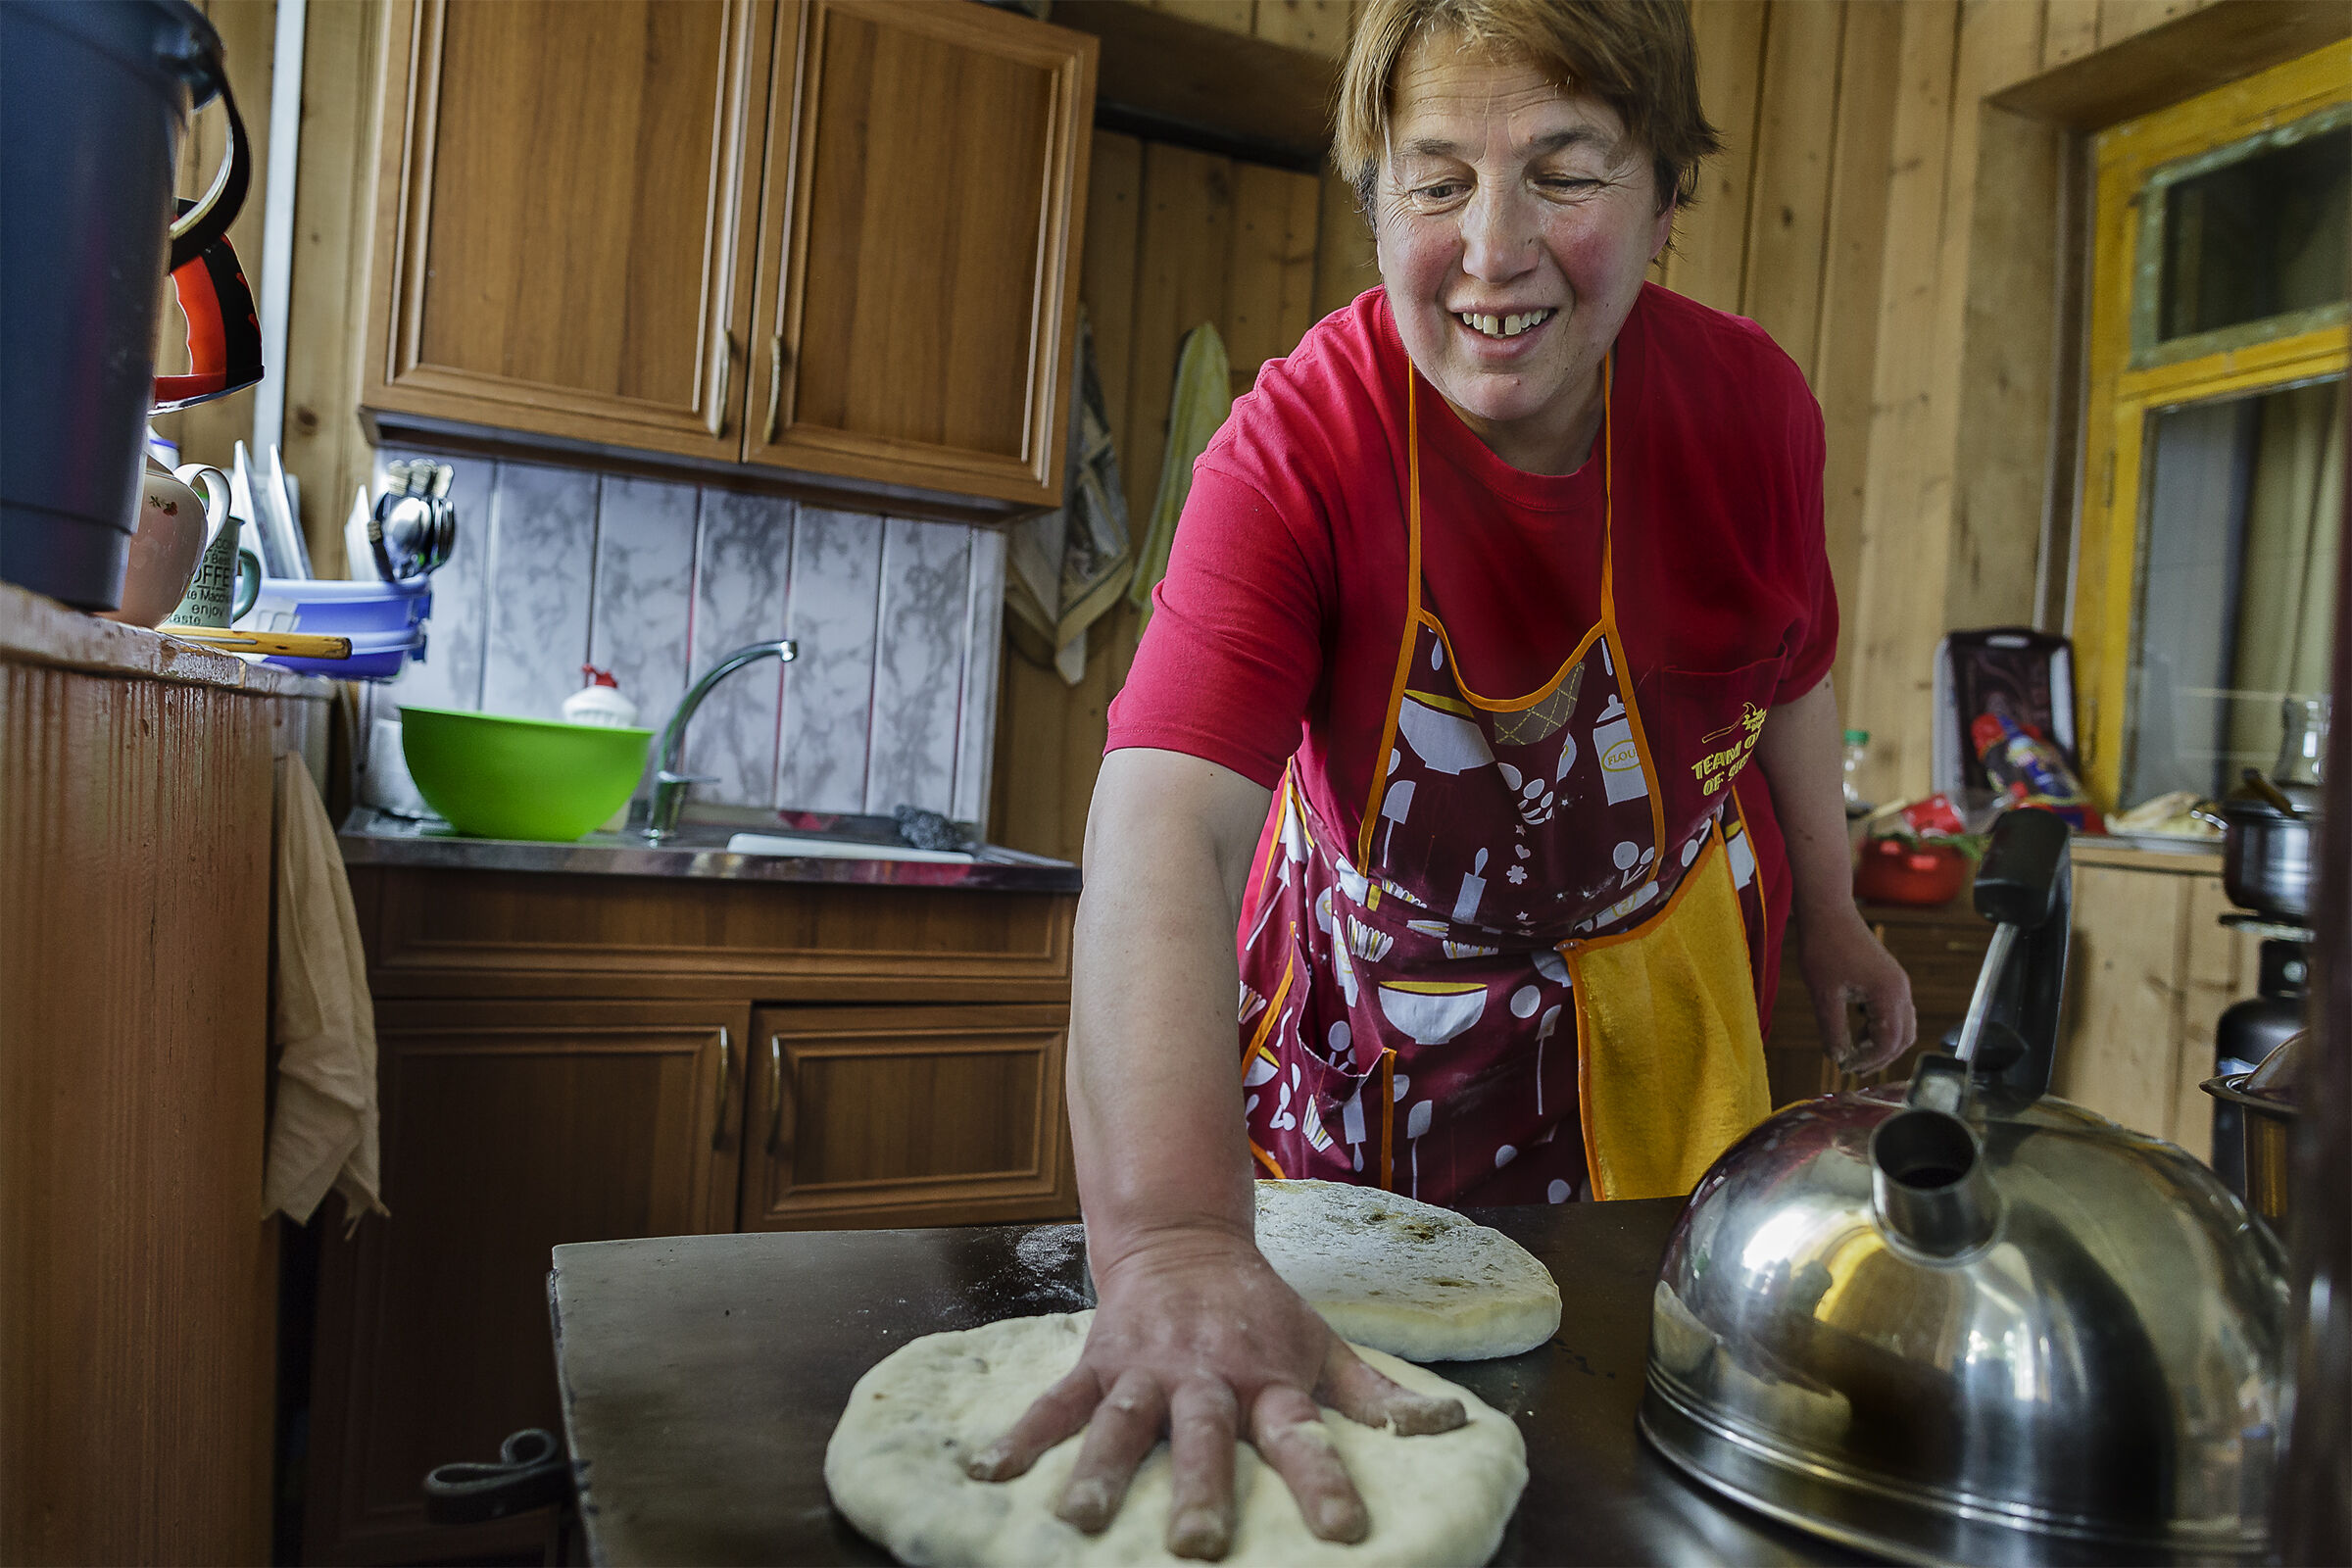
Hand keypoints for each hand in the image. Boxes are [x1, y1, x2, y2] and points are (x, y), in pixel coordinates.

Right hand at [966, 1225, 1466, 1559]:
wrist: (1183, 1237)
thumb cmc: (1261, 1308)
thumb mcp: (1323, 1342)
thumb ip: (1379, 1395)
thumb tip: (1453, 1426)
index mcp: (1266, 1379)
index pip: (1302, 1437)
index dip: (1323, 1482)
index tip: (1342, 1530)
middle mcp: (1206, 1376)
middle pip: (1204, 1437)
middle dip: (1201, 1489)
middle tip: (1199, 1545)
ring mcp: (1145, 1368)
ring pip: (1123, 1422)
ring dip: (1103, 1470)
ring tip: (1080, 1519)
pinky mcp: (1097, 1361)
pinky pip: (1057, 1401)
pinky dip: (1024, 1435)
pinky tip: (989, 1471)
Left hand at [1798, 903, 1915, 1074]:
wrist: (1828, 912)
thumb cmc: (1823, 948)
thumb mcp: (1824, 994)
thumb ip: (1833, 1030)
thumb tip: (1837, 1058)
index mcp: (1889, 994)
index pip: (1889, 1042)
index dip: (1869, 1060)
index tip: (1845, 1066)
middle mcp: (1901, 990)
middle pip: (1904, 1038)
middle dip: (1881, 1057)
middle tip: (1852, 1067)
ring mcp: (1898, 983)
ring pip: (1904, 1026)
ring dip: (1883, 1044)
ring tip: (1856, 1053)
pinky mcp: (1890, 979)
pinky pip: (1896, 1012)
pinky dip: (1882, 1028)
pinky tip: (1858, 1031)